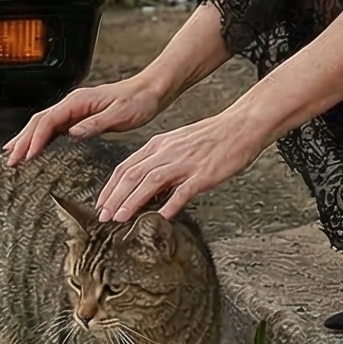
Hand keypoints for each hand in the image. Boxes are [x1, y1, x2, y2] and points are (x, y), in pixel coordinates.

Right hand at [4, 71, 164, 164]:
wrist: (150, 91)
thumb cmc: (138, 101)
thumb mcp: (120, 115)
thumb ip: (96, 124)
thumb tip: (72, 133)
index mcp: (78, 101)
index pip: (48, 120)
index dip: (34, 139)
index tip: (25, 156)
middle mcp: (72, 103)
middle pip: (39, 121)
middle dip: (23, 141)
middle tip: (10, 161)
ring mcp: (74, 109)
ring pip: (43, 124)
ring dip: (27, 140)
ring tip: (13, 156)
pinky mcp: (79, 116)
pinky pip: (53, 128)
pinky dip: (40, 138)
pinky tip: (34, 149)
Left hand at [93, 98, 271, 223]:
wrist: (240, 126)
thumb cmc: (212, 137)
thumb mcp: (177, 143)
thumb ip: (160, 161)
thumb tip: (145, 185)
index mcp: (159, 145)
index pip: (125, 167)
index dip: (110, 187)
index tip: (101, 204)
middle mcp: (167, 152)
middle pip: (132, 174)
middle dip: (114, 197)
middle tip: (103, 216)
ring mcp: (184, 163)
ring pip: (150, 181)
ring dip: (132, 201)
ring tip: (120, 217)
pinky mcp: (202, 174)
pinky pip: (182, 191)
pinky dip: (169, 205)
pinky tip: (160, 217)